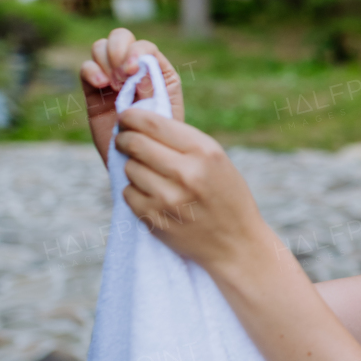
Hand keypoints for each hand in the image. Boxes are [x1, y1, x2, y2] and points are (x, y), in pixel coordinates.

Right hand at [80, 28, 184, 165]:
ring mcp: (113, 78)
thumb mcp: (162, 114)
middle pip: (120, 37)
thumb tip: (137, 68)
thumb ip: (152, 89)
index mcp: (158, 72)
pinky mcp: (94, 91)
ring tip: (113, 86)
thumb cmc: (158, 141)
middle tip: (122, 77)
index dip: (136, 52)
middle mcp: (135, 70)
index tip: (132, 71)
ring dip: (105, 61)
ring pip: (101, 48)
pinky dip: (90, 71)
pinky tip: (100, 86)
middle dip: (118, 51)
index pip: (144, 47)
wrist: (139, 164)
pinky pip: (86, 68)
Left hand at [113, 108, 270, 269]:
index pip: (152, 123)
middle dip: (124, 139)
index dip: (131, 117)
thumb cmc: (226, 194)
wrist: (236, 243)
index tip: (126, 118)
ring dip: (134, 168)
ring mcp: (168, 198)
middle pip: (134, 143)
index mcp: (204, 151)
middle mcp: (185, 173)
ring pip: (129, 169)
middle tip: (125, 141)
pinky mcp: (154, 219)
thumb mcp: (216, 159)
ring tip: (151, 174)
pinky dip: (136, 191)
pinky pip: (128, 193)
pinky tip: (153, 194)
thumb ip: (182, 139)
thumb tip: (140, 120)